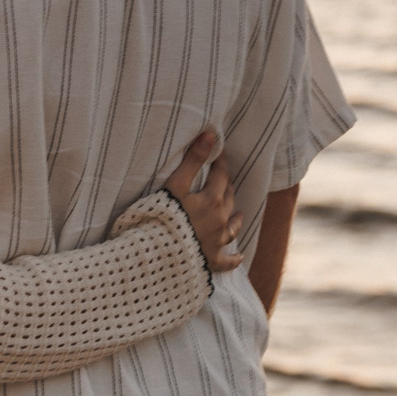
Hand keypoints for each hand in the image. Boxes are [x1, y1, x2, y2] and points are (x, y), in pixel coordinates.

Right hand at [164, 130, 243, 271]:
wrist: (157, 254)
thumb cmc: (162, 217)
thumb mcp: (175, 185)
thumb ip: (193, 160)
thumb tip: (210, 134)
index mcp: (212, 201)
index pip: (221, 176)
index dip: (221, 162)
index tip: (220, 151)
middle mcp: (219, 221)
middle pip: (228, 200)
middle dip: (227, 187)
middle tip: (224, 179)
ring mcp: (216, 243)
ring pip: (233, 228)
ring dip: (236, 220)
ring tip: (239, 215)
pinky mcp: (210, 261)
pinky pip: (227, 260)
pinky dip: (234, 258)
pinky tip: (239, 257)